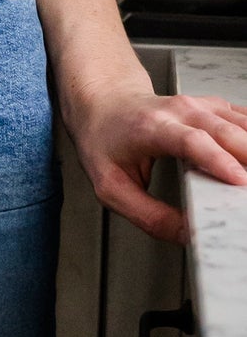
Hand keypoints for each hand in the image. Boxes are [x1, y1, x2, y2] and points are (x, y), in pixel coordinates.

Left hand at [67, 79, 246, 244]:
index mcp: (151, 127)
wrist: (102, 102)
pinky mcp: (211, 108)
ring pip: (240, 124)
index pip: (190, 141)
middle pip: (224, 131)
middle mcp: (178, 111)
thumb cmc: (104, 140)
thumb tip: (191, 235)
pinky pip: (243, 120)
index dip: (217, 160)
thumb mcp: (111, 187)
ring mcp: (197, 105)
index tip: (239, 181)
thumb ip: (150, 216)